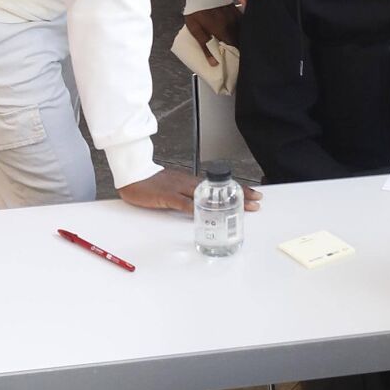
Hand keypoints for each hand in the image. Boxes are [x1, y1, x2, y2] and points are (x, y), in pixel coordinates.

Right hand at [119, 167, 261, 214]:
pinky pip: (182, 203)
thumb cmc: (151, 183)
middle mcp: (188, 183)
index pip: (218, 185)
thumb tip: (201, 207)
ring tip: (242, 207)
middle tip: (257, 200)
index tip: (254, 194)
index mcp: (190, 181)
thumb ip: (187, 195)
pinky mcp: (166, 196)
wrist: (132, 174)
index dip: (237, 189)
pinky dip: (194, 208)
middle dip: (238, 195)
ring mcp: (178, 188)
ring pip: (206, 195)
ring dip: (224, 202)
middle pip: (217, 189)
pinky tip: (205, 214)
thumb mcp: (174, 188)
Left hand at [184, 6, 240, 62]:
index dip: (235, 56)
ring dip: (241, 40)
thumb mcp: (195, 29)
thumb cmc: (196, 10)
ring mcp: (235, 17)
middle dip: (238, 49)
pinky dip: (242, 30)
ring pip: (242, 33)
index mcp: (222, 31)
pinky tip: (240, 33)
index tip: (235, 62)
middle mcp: (231, 25)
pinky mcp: (237, 11)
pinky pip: (243, 24)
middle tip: (236, 55)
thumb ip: (205, 45)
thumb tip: (214, 63)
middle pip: (239, 41)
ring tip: (238, 46)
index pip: (233, 48)